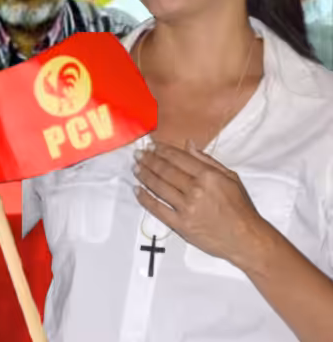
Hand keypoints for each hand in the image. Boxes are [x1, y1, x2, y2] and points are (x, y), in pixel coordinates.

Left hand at [133, 141, 269, 265]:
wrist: (247, 238)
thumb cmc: (241, 208)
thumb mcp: (231, 178)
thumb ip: (207, 160)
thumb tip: (189, 144)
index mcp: (209, 176)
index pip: (179, 158)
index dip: (162, 150)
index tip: (152, 146)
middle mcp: (196, 190)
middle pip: (165, 171)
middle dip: (149, 160)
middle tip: (138, 154)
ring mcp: (187, 208)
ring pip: (159, 187)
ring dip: (144, 175)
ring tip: (136, 168)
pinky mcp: (180, 225)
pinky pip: (157, 209)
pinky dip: (144, 198)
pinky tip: (137, 190)